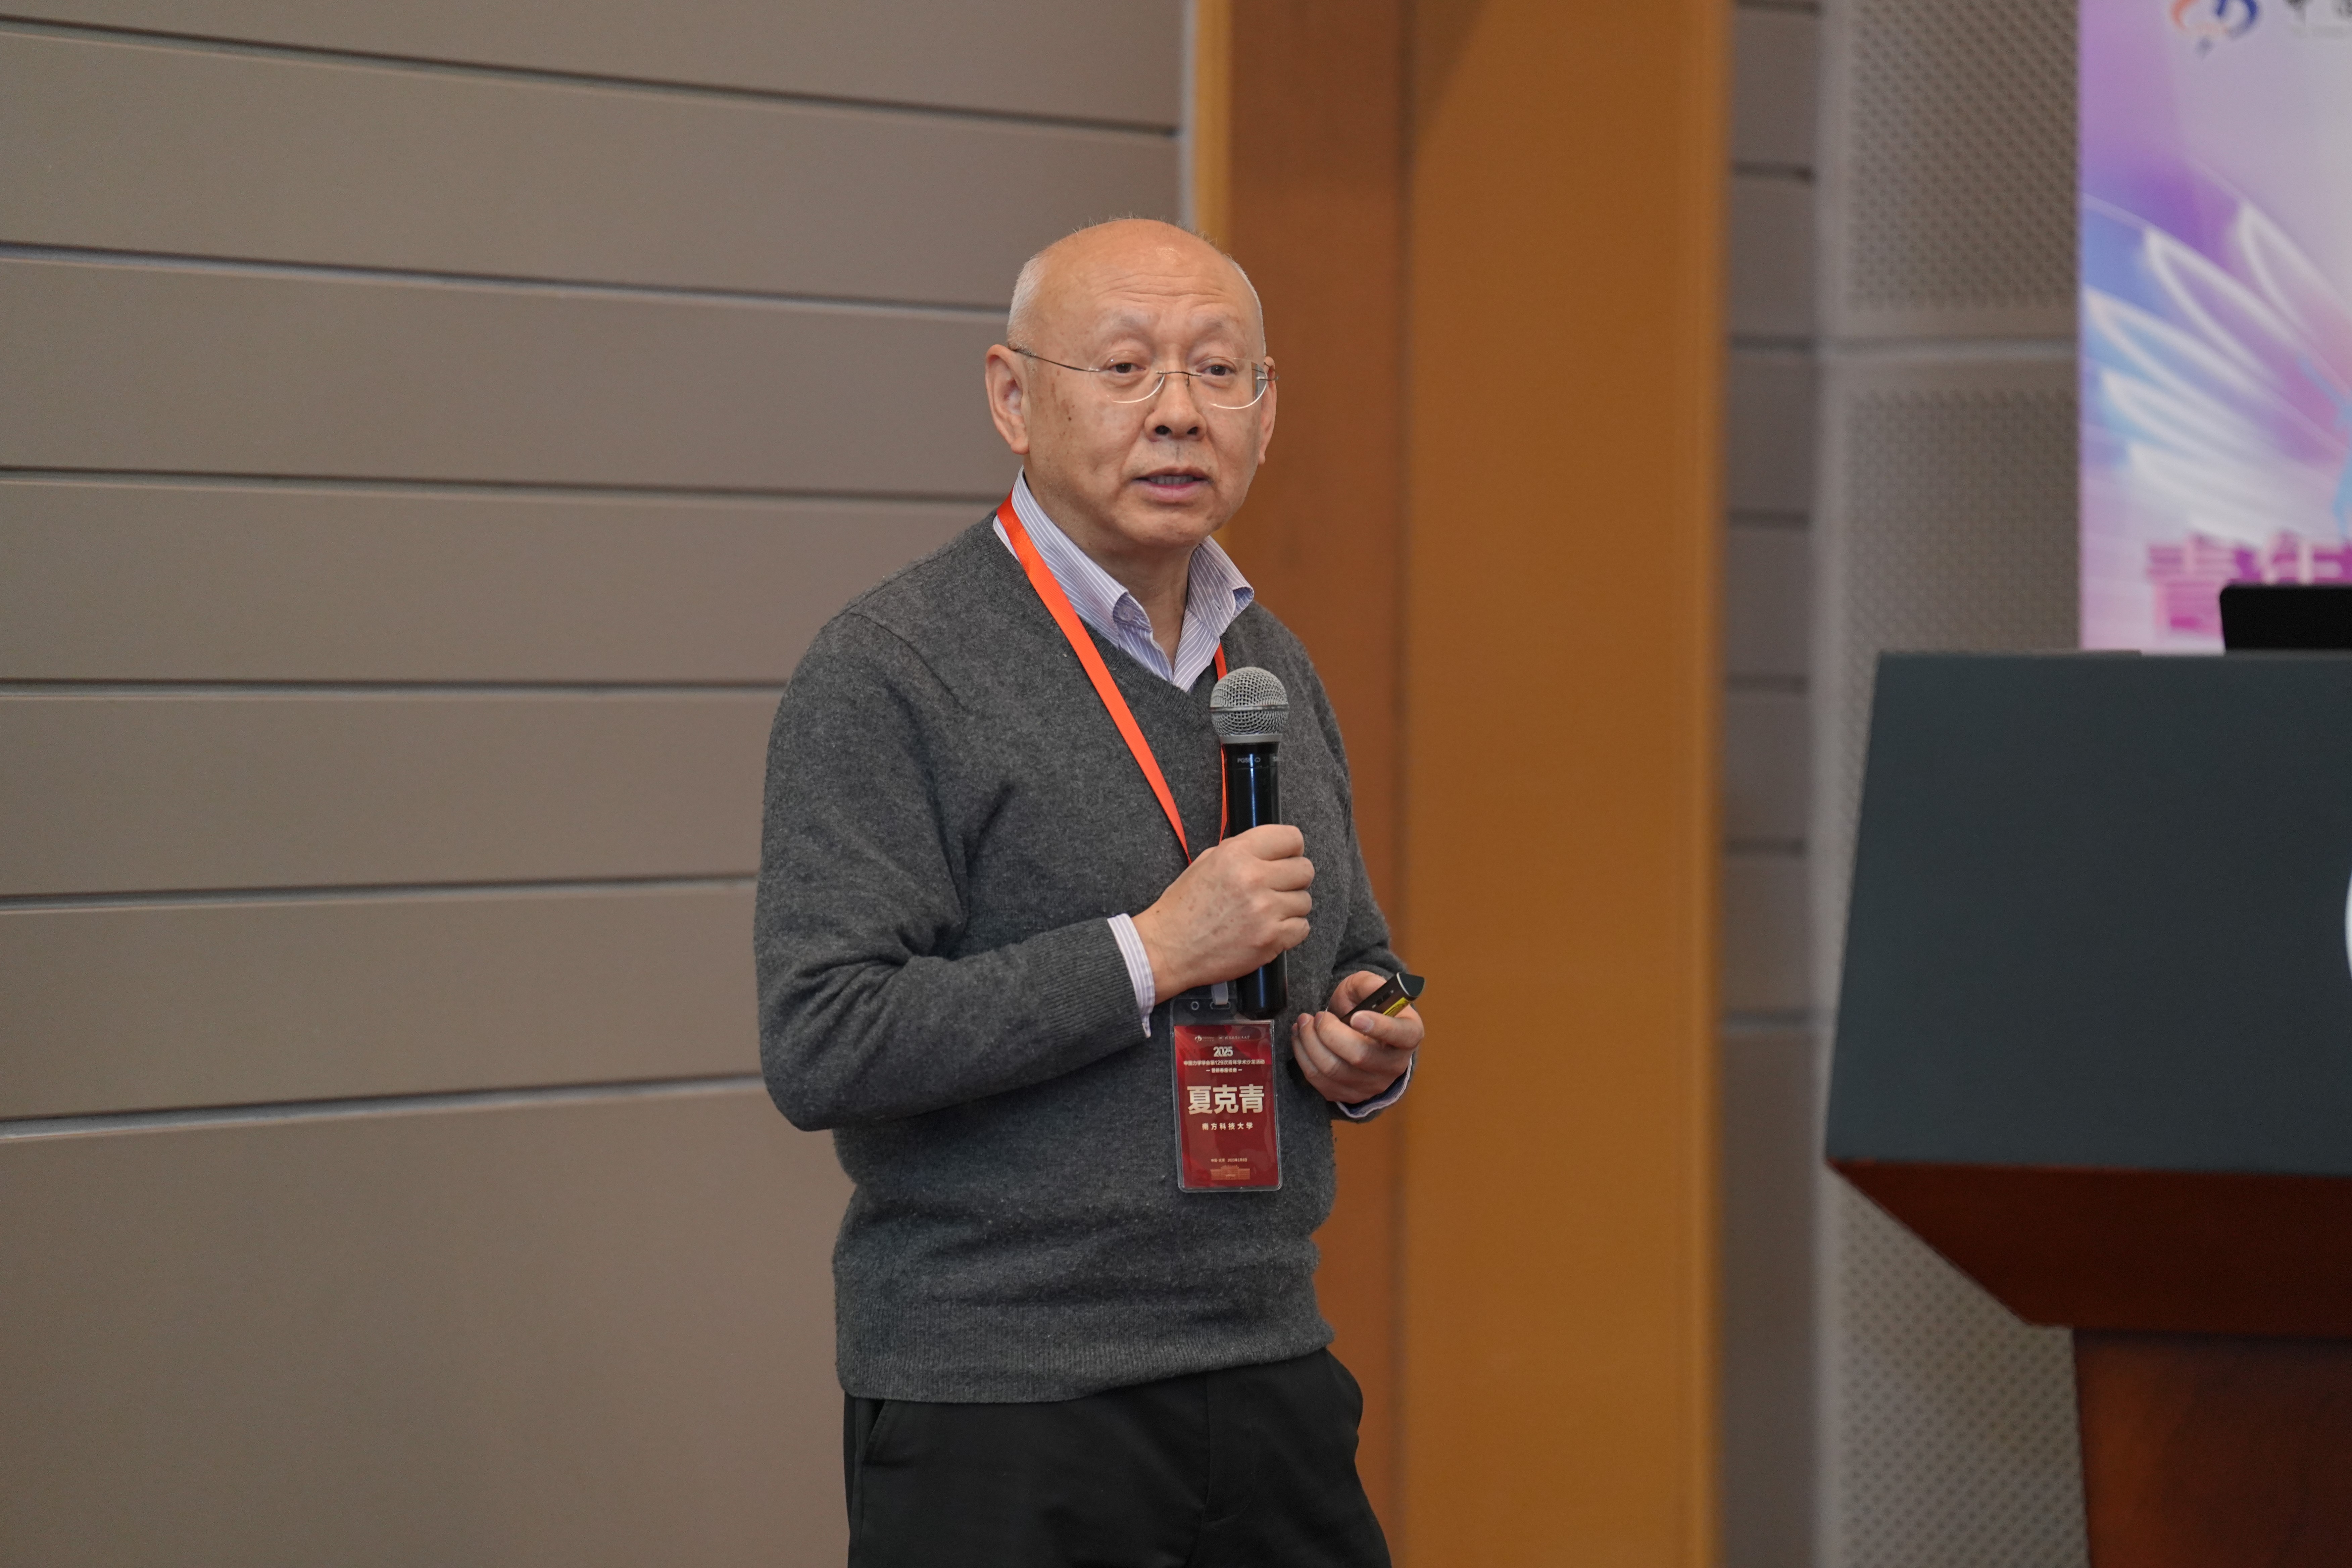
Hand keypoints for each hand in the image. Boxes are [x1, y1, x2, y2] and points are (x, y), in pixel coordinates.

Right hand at [1132, 824, 1312, 998]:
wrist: (1169, 948)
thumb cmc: (1183, 907)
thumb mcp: (1206, 862)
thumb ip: (1242, 852)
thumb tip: (1271, 851)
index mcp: (1237, 853)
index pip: (1291, 838)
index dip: (1291, 849)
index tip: (1285, 859)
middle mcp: (1254, 878)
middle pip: (1305, 870)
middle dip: (1293, 879)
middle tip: (1275, 888)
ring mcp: (1265, 910)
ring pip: (1305, 901)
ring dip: (1290, 907)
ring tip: (1266, 913)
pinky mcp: (1270, 939)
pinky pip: (1302, 928)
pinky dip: (1290, 931)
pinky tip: (1269, 929)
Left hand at [1293, 969, 1422, 1106]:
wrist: (1358, 1032)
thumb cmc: (1366, 1007)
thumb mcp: (1368, 987)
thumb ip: (1369, 983)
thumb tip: (1369, 988)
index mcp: (1409, 1034)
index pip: (1402, 1035)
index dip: (1380, 1027)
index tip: (1356, 1017)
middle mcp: (1395, 1065)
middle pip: (1360, 1056)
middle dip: (1328, 1032)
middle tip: (1317, 1016)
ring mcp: (1373, 1084)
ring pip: (1334, 1070)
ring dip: (1310, 1043)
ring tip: (1303, 1024)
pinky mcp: (1349, 1095)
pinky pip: (1319, 1080)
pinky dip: (1304, 1057)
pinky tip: (1301, 1039)